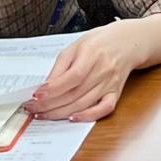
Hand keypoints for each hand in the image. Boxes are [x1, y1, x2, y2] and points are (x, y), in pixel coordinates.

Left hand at [29, 24, 143, 121]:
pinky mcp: (116, 93)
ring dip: (61, 112)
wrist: (128, 42)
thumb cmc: (99, 42)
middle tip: (32, 109)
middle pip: (74, 94)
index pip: (72, 77)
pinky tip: (73, 118)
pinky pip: (105, 108)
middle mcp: (103, 71)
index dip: (53, 89)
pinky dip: (89, 116)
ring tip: (43, 114)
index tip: (36, 95)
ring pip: (84, 104)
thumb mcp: (75, 46)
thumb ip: (60, 66)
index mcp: (92, 55)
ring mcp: (110, 84)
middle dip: (50, 104)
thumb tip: (45, 87)